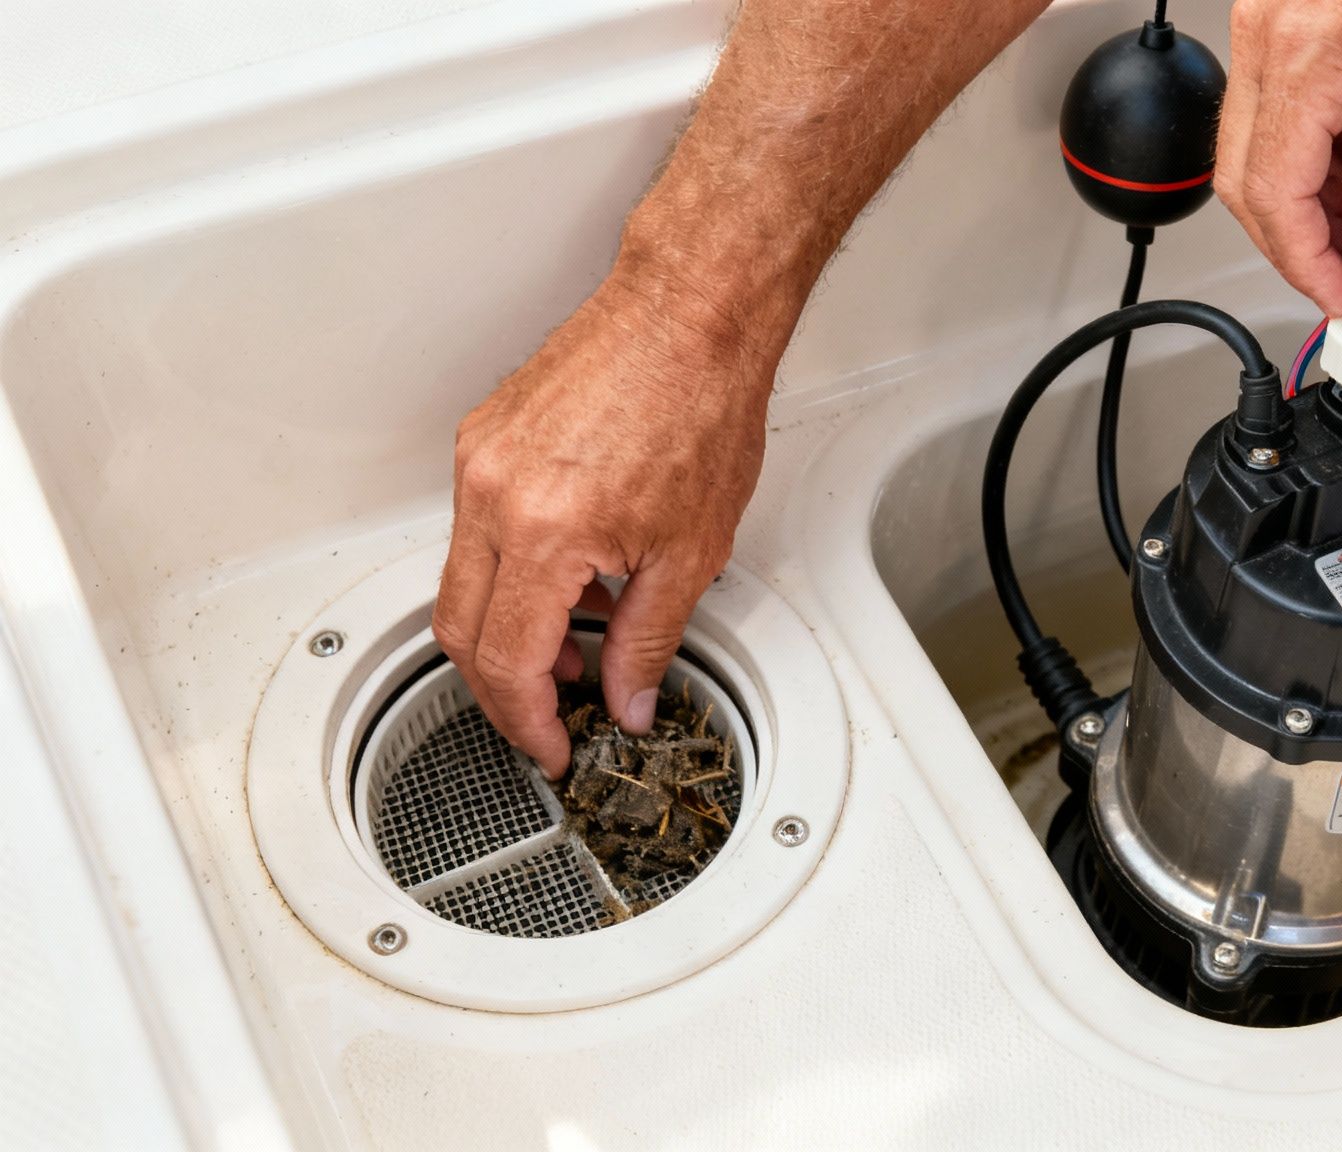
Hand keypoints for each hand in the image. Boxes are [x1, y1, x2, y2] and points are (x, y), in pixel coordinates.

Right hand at [433, 269, 772, 776]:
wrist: (692, 310)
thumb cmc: (702, 403)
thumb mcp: (692, 550)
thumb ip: (648, 639)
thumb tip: (627, 698)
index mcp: (543, 529)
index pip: (506, 662)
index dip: (527, 721)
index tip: (553, 745)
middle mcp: (493, 492)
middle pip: (461, 629)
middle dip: (505, 687)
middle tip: (556, 713)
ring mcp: (479, 460)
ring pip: (461, 579)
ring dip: (510, 627)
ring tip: (581, 638)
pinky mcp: (483, 437)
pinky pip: (474, 527)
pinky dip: (512, 569)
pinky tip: (573, 573)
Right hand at [1215, 0, 1341, 319]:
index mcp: (1309, 53)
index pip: (1274, 197)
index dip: (1307, 266)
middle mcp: (1269, 32)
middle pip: (1247, 180)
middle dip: (1301, 244)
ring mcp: (1267, 21)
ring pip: (1255, 150)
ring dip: (1308, 202)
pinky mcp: (1282, 19)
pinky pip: (1272, 111)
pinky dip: (1312, 155)